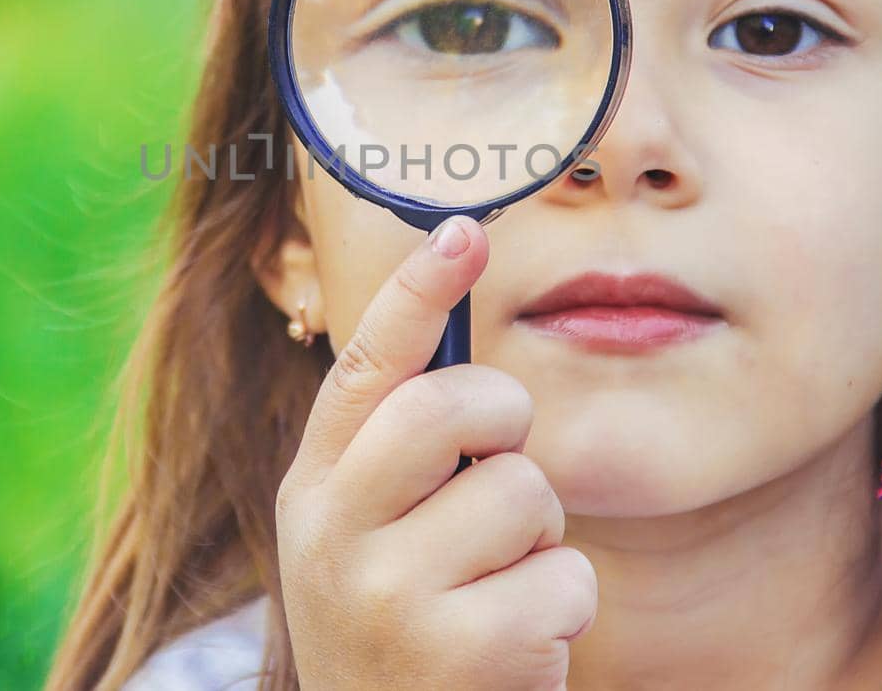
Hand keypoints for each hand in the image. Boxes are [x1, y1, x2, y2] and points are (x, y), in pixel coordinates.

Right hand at [275, 216, 597, 689]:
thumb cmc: (403, 625)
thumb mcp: (368, 537)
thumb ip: (397, 453)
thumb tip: (462, 341)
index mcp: (314, 491)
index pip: (364, 369)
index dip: (417, 292)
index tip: (464, 232)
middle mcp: (334, 537)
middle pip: (450, 406)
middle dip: (504, 419)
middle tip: (501, 462)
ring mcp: (390, 598)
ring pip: (524, 492)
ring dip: (541, 537)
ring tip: (499, 587)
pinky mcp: (461, 654)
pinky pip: (567, 578)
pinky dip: (566, 609)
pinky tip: (519, 647)